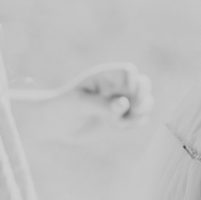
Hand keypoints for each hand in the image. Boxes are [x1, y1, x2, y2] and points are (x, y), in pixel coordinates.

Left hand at [15, 63, 153, 143]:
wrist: (55, 123)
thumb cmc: (63, 106)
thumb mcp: (80, 103)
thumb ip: (102, 104)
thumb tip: (124, 105)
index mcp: (105, 76)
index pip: (130, 72)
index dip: (132, 84)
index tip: (122, 97)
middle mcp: (115, 87)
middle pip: (144, 84)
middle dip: (143, 98)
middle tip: (134, 110)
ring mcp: (119, 103)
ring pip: (145, 103)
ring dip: (142, 113)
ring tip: (124, 122)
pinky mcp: (120, 118)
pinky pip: (138, 119)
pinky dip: (135, 124)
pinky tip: (119, 128)